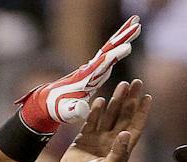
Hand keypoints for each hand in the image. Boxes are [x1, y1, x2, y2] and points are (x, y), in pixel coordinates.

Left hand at [17, 15, 141, 134]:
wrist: (50, 100)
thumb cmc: (59, 108)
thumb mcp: (66, 112)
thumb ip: (74, 110)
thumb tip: (81, 108)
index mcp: (87, 77)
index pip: (102, 63)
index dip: (114, 55)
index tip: (127, 47)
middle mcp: (91, 68)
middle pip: (108, 48)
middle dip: (122, 37)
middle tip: (136, 23)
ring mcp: (93, 66)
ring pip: (110, 47)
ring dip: (122, 35)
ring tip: (136, 23)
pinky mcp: (95, 68)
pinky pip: (109, 53)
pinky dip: (118, 45)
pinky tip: (126, 40)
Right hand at [51, 79, 151, 161]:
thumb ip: (118, 153)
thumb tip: (127, 134)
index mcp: (122, 150)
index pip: (135, 127)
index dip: (142, 112)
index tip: (148, 96)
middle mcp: (112, 143)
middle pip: (124, 116)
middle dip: (130, 100)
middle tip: (136, 82)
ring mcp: (98, 140)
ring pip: (109, 115)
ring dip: (115, 101)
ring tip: (122, 84)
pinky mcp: (83, 139)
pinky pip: (91, 121)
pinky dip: (95, 110)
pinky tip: (100, 99)